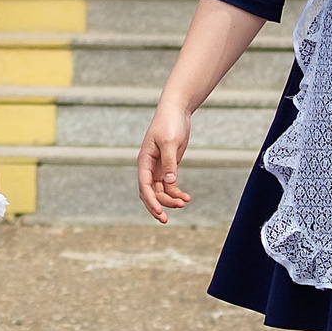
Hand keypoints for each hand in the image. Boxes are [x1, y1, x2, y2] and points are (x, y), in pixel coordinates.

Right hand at [136, 104, 193, 224]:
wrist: (176, 111)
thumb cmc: (170, 124)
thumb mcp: (170, 142)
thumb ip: (169, 163)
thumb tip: (169, 183)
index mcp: (144, 160)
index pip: (144, 185)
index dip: (150, 201)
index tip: (159, 212)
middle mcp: (149, 167)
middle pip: (149, 192)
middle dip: (157, 206)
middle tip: (166, 219)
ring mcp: (158, 168)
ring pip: (160, 191)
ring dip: (170, 200)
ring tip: (184, 203)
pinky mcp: (169, 167)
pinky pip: (170, 186)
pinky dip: (177, 193)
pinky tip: (187, 198)